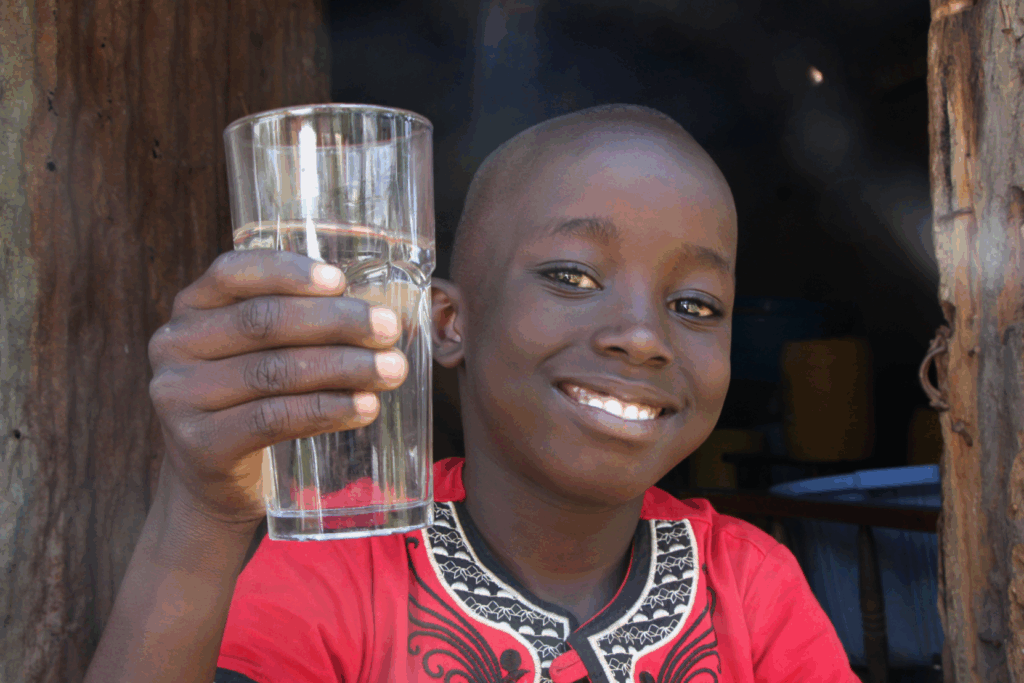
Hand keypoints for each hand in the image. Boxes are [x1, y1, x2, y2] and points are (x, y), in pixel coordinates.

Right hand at [147, 250, 406, 524]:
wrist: (215, 482)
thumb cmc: (256, 400)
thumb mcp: (264, 352)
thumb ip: (304, 323)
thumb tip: (385, 312)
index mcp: (193, 307)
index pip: (234, 272)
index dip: (288, 271)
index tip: (340, 280)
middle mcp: (175, 344)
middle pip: (263, 322)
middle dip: (336, 322)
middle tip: (389, 330)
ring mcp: (179, 396)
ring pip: (274, 371)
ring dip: (344, 368)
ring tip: (391, 371)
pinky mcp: (198, 444)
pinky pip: (272, 419)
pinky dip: (326, 410)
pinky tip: (364, 408)